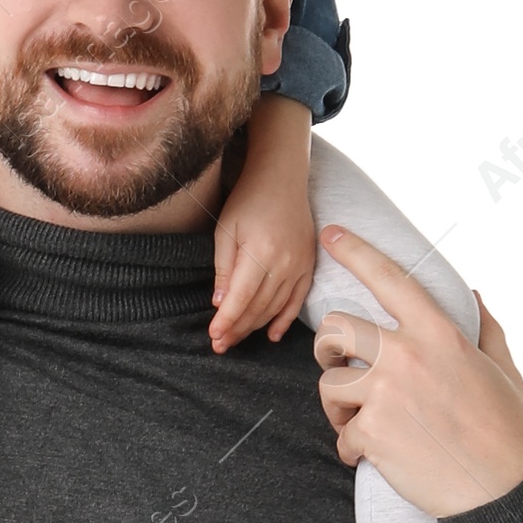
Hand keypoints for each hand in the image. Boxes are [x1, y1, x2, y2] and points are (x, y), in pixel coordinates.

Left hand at [209, 181, 317, 349]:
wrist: (282, 177)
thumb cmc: (248, 200)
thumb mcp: (225, 230)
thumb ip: (224, 268)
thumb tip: (220, 304)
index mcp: (260, 253)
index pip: (240, 298)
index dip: (227, 321)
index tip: (213, 336)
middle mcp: (284, 263)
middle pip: (258, 308)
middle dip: (237, 329)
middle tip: (220, 345)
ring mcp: (300, 265)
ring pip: (276, 308)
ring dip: (255, 327)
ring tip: (236, 339)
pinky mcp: (308, 264)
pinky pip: (297, 300)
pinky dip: (285, 319)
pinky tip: (272, 335)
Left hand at [312, 228, 522, 517]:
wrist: (499, 493)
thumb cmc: (506, 431)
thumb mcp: (504, 369)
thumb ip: (485, 327)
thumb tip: (474, 293)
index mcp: (439, 334)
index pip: (389, 279)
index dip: (354, 251)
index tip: (330, 234)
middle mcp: (407, 356)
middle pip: (336, 330)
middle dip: (329, 349)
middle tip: (341, 368)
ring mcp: (386, 394)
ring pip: (330, 384)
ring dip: (339, 406)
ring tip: (362, 423)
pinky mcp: (372, 433)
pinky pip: (342, 435)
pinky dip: (354, 450)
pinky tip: (375, 457)